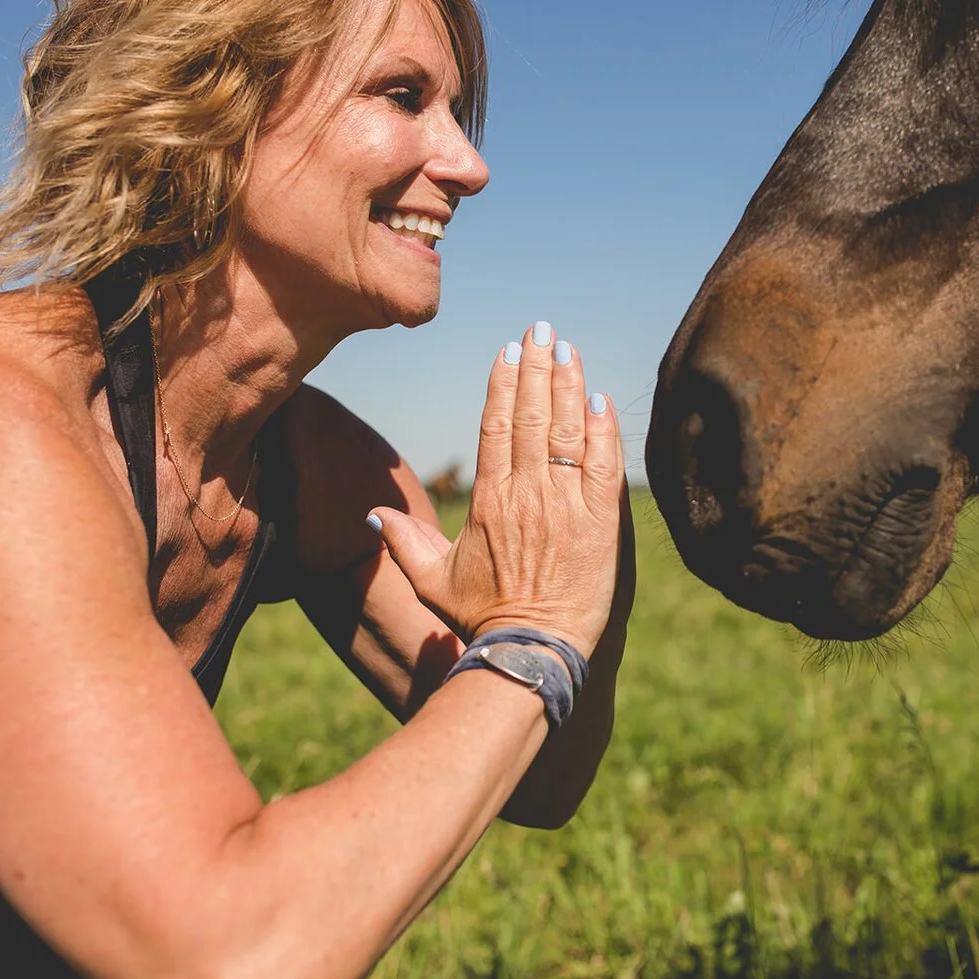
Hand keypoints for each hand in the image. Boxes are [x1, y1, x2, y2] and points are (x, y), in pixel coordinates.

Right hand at [371, 323, 625, 656]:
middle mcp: (528, 493)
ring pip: (568, 431)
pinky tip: (599, 399)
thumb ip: (404, 544)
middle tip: (540, 329)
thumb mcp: (433, 580)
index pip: (496, 426)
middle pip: (532, 416)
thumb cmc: (483, 618)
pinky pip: (605, 465)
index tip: (507, 351)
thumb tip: (373, 514)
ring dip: (567, 385)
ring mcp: (567, 505)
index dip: (503, 384)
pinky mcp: (602, 522)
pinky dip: (603, 431)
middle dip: (536, 367)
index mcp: (489, 499)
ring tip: (567, 348)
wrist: (532, 649)